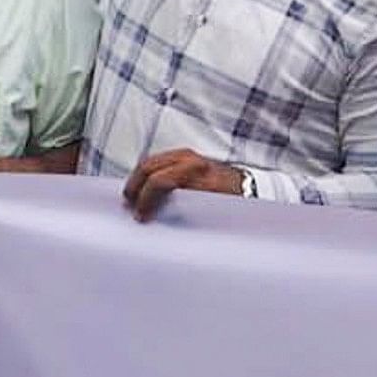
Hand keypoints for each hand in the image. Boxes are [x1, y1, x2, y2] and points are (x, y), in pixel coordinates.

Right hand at [122, 148, 246, 219]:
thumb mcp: (208, 210)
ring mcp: (187, 155)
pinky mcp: (185, 155)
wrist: (246, 187)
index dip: (145, 200)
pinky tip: (144, 188)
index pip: (160, 181)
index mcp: (198, 174)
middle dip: (135, 187)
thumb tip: (157, 221)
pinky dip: (148, 173)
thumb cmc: (229, 202)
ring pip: (151, 161)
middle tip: (130, 207)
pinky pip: (158, 161)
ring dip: (139, 179)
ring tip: (133, 198)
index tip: (141, 216)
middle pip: (149, 167)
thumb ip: (184, 213)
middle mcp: (191, 160)